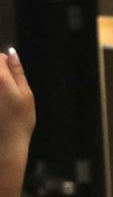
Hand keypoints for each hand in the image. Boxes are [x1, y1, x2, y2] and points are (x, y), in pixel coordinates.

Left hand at [0, 49, 34, 164]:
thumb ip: (18, 72)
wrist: (5, 143)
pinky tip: (1, 107)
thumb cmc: (20, 121)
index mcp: (0, 78)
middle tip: (7, 91)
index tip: (11, 75)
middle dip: (0, 74)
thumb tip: (11, 53)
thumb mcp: (26, 95)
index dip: (4, 63)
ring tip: (4, 101)